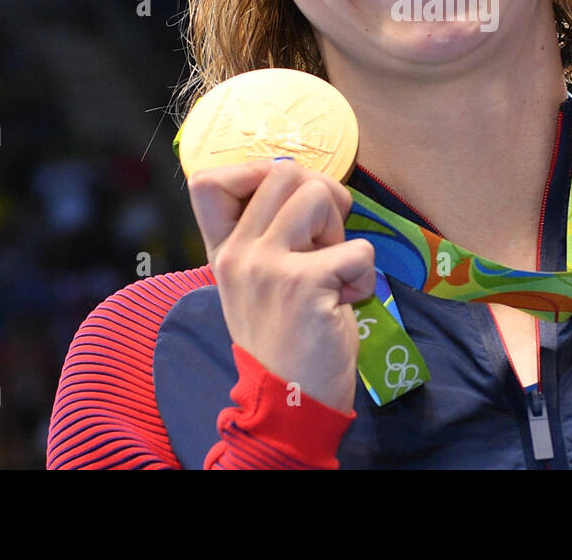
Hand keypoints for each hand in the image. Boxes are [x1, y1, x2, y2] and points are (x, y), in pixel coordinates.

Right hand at [187, 158, 374, 412]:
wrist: (290, 401)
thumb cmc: (285, 335)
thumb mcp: (256, 281)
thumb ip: (267, 233)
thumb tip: (308, 182)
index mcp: (223, 249)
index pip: (207, 179)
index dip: (257, 171)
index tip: (286, 203)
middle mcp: (237, 252)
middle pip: (286, 173)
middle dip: (321, 199)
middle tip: (323, 243)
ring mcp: (267, 265)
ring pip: (320, 195)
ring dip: (341, 232)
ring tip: (331, 272)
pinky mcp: (304, 283)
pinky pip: (358, 248)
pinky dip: (364, 275)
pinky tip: (344, 302)